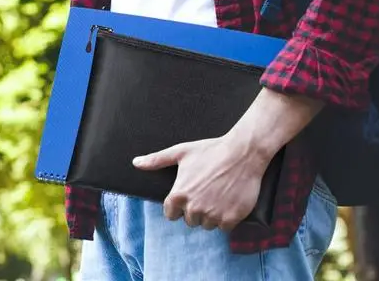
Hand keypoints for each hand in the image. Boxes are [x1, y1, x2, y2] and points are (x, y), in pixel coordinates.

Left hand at [133, 134, 267, 231]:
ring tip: (218, 193)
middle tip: (206, 190)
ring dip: (211, 214)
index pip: (171, 214)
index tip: (189, 194)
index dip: (179, 205)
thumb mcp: (181, 151)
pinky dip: (227, 217)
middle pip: (190, 220)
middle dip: (196, 208)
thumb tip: (136, 163)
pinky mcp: (230, 219)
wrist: (242, 153)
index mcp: (179, 195)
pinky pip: (224, 227)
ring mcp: (213, 215)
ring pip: (207, 225)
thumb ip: (157, 160)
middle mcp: (194, 208)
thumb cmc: (210, 150)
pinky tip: (229, 200)